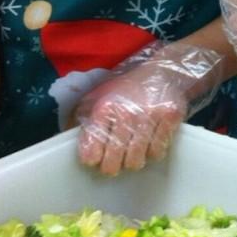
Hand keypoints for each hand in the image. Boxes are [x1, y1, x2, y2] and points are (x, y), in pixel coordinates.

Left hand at [75, 43, 224, 173]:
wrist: (160, 70)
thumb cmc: (125, 87)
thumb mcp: (97, 96)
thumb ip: (82, 116)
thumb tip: (67, 137)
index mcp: (104, 108)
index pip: (91, 151)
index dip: (92, 159)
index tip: (94, 159)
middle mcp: (125, 113)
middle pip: (113, 162)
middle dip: (111, 166)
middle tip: (112, 163)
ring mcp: (149, 117)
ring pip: (136, 161)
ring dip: (132, 160)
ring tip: (130, 151)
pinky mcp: (169, 119)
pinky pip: (157, 152)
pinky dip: (151, 152)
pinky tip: (148, 142)